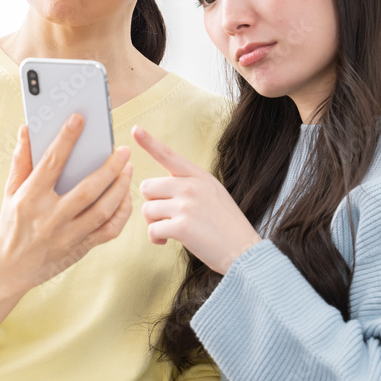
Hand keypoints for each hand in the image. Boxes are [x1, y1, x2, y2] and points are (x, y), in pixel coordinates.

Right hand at [0, 114, 133, 290]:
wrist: (9, 268)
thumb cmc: (12, 223)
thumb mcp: (10, 192)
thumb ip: (21, 160)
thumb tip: (27, 129)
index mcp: (30, 199)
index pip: (51, 163)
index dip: (65, 139)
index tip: (79, 119)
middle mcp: (50, 218)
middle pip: (87, 190)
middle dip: (109, 168)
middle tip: (123, 150)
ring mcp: (67, 236)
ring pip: (103, 210)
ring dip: (121, 188)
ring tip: (128, 168)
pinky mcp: (80, 248)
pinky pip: (109, 230)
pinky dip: (122, 212)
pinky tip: (126, 196)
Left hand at [131, 125, 261, 274]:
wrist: (244, 251)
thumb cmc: (227, 226)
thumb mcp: (213, 193)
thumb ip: (190, 185)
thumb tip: (162, 189)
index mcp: (198, 176)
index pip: (169, 155)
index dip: (149, 142)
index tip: (135, 129)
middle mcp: (191, 186)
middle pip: (147, 186)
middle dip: (151, 203)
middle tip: (163, 217)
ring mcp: (186, 205)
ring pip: (147, 209)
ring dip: (153, 223)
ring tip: (168, 231)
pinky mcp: (182, 226)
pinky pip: (152, 229)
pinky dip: (155, 238)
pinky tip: (166, 241)